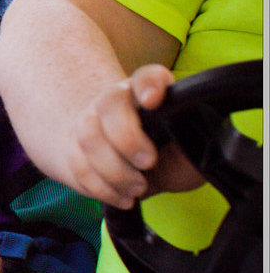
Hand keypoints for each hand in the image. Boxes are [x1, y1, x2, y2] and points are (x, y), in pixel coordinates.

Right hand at [63, 64, 202, 207]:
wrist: (129, 164)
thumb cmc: (167, 155)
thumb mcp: (192, 152)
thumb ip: (200, 148)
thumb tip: (200, 151)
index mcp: (149, 94)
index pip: (148, 77)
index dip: (149, 85)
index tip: (153, 101)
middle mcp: (115, 101)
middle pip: (109, 104)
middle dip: (127, 138)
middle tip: (148, 163)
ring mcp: (90, 122)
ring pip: (88, 138)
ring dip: (114, 171)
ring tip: (137, 188)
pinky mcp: (72, 148)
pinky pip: (77, 165)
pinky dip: (100, 187)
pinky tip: (121, 196)